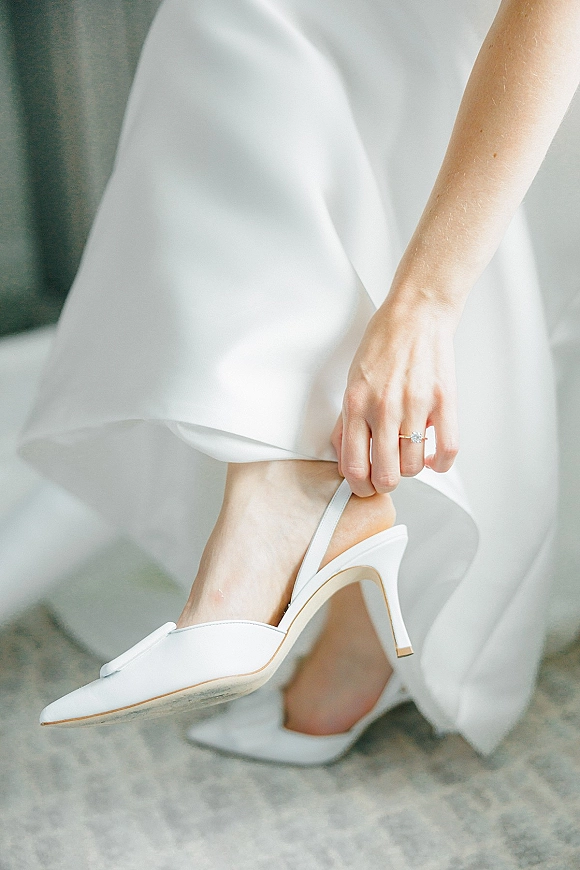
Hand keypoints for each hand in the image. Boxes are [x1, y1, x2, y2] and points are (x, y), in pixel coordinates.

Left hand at [331, 292, 459, 495]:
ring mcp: (415, 405)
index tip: (365, 487)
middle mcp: (383, 408)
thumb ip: (346, 420)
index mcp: (356, 404)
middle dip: (386, 483)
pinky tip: (434, 456)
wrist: (416, 314)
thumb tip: (344, 456)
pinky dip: (441, 462)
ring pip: (415, 467)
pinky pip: (447, 451)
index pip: (353, 467)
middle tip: (389, 475)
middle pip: (386, 475)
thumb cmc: (383, 345)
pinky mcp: (443, 401)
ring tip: (410, 453)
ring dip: (413, 468)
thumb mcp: (352, 381)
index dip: (360, 487)